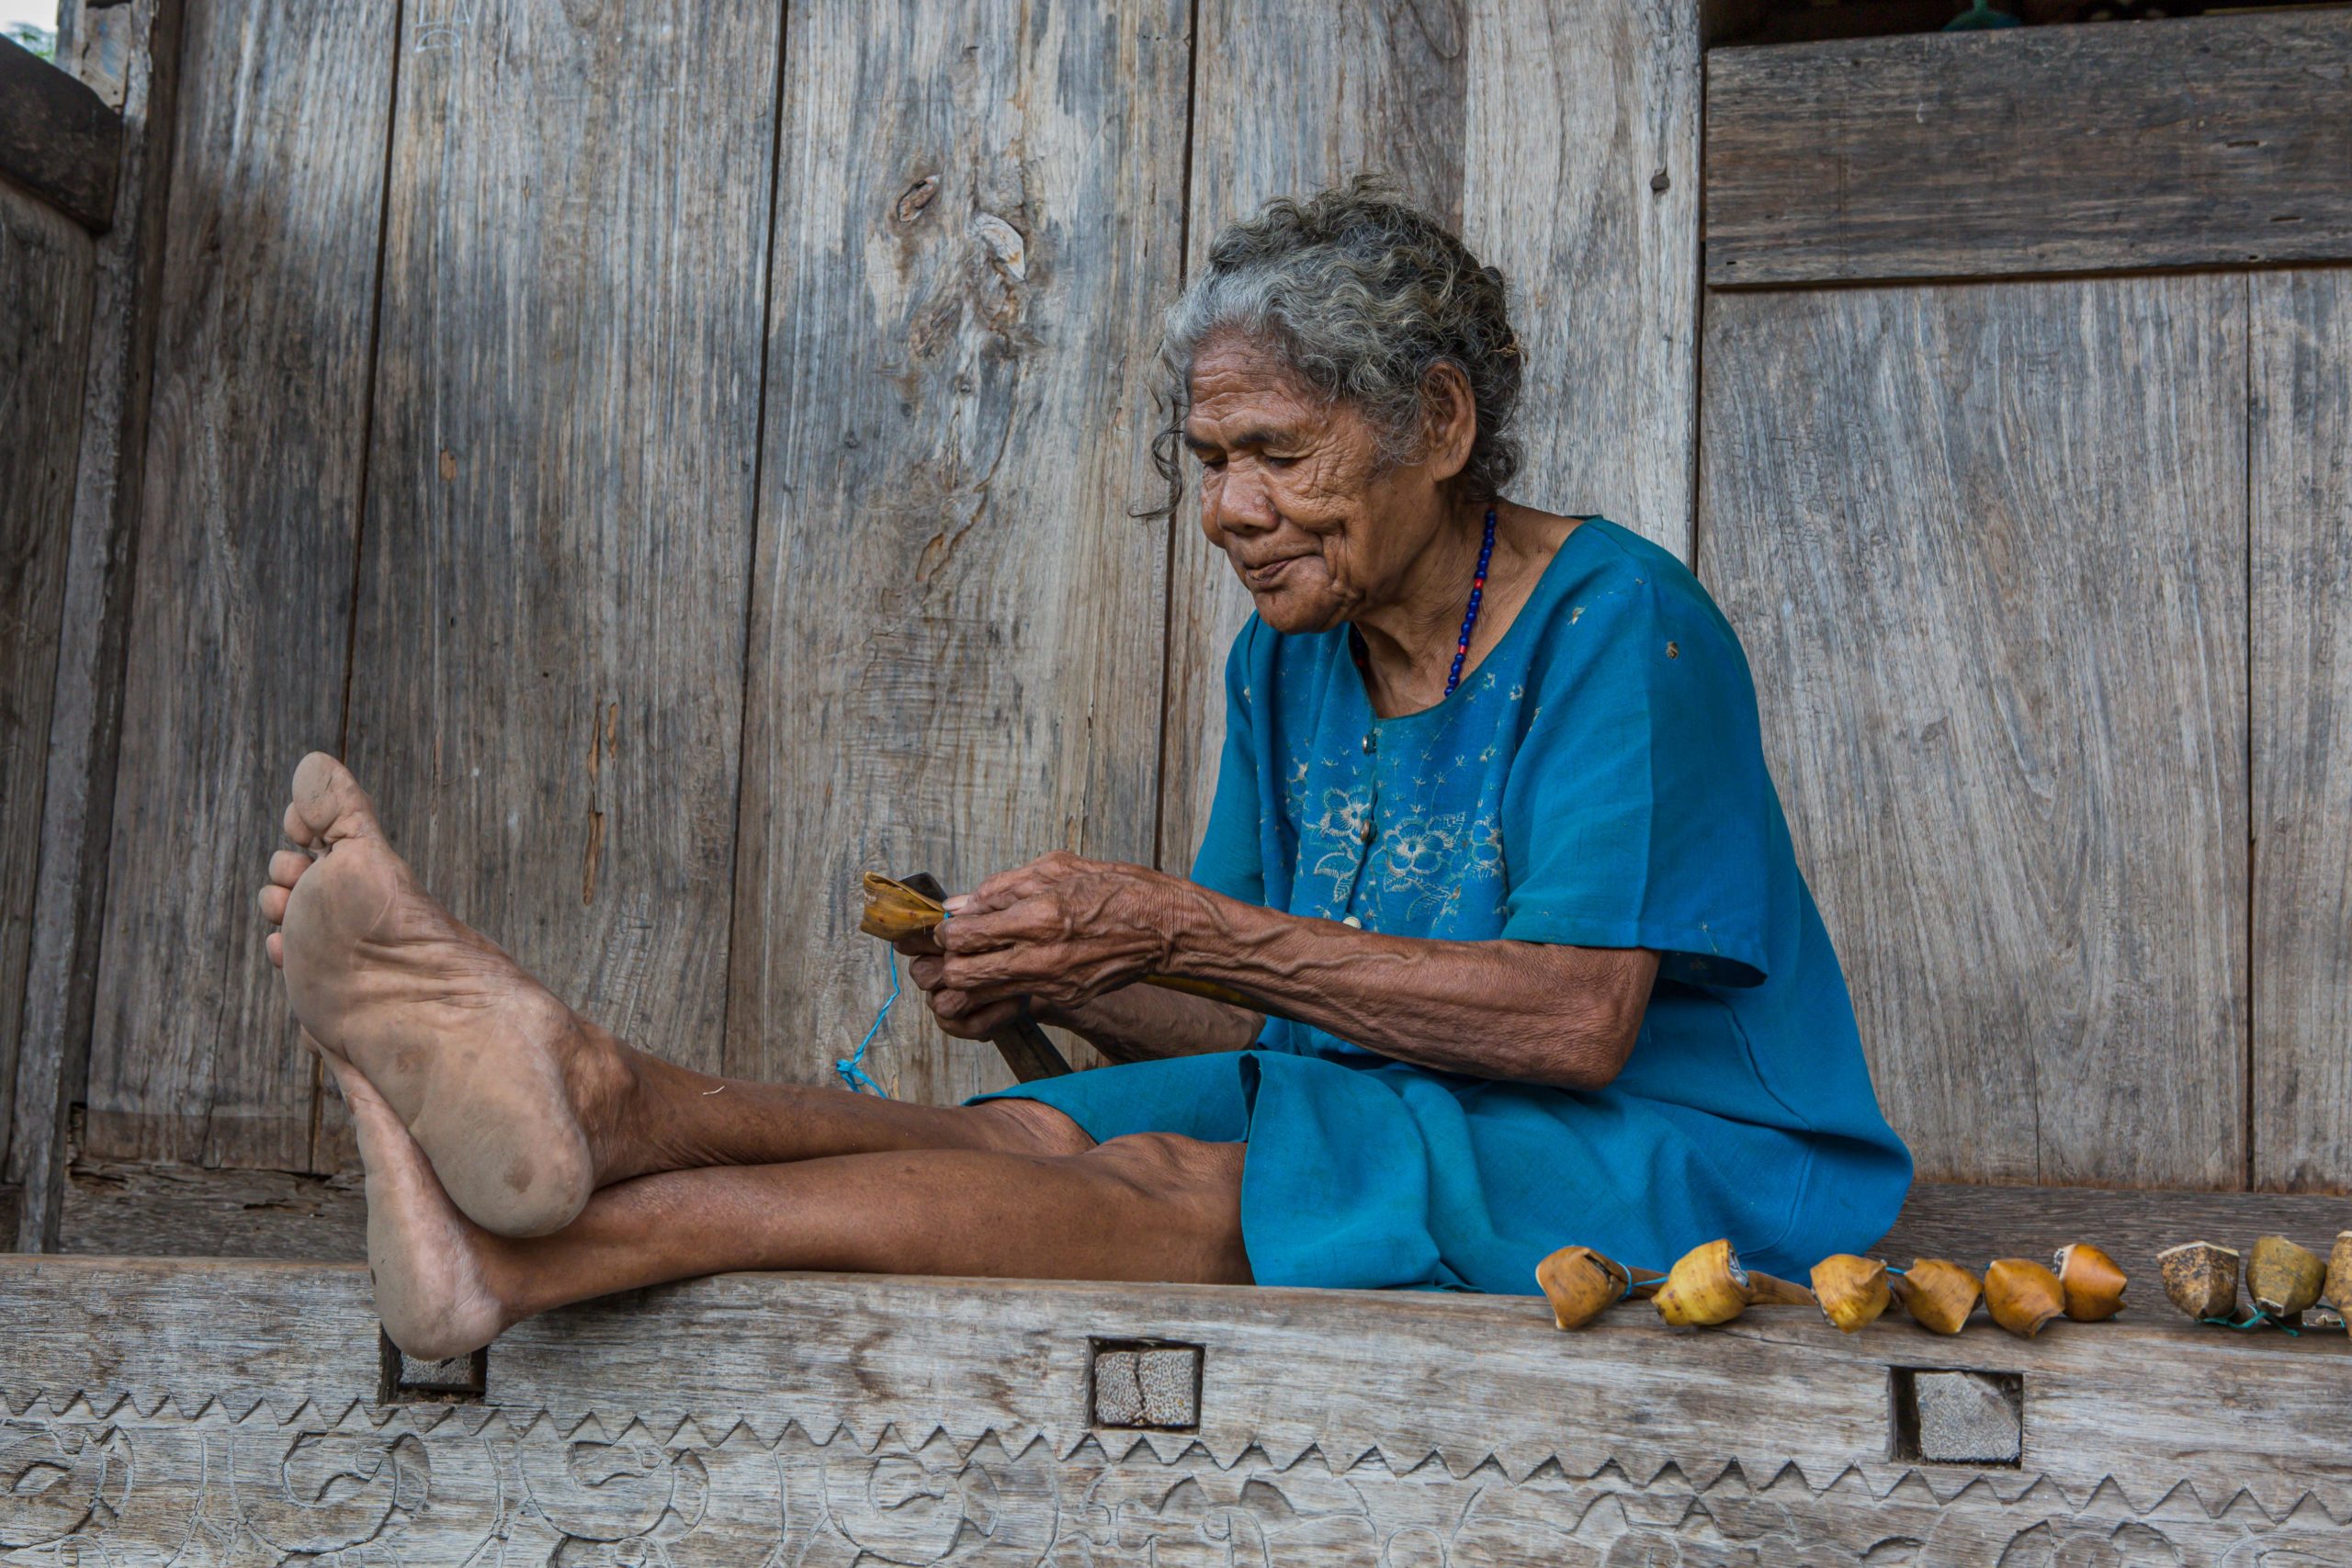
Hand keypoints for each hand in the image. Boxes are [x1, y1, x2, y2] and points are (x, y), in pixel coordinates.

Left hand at [897, 851, 1191, 1024]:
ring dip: (969, 980)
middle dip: (949, 962)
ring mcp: (1053, 983)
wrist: (1165, 927)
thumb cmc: (1118, 889)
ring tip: (976, 961)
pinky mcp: (1064, 998)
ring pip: (982, 994)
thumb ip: (1004, 887)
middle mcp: (1042, 956)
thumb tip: (962, 903)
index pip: (965, 936)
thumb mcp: (1057, 869)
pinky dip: (1002, 987)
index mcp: (1039, 916)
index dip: (947, 933)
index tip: (949, 926)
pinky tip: (1012, 967)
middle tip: (956, 948)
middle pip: (963, 975)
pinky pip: (1014, 998)